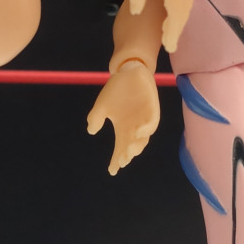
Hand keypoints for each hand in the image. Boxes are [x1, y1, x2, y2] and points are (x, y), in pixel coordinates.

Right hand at [86, 60, 160, 174]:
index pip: (120, 148)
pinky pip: (152, 122)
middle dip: (128, 154)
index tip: (112, 170)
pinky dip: (147, 128)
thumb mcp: (102, 105)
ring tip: (130, 150)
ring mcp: (144, 119)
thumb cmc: (116, 91)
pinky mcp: (152, 109)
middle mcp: (134, 127)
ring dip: (138, 145)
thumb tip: (91, 131)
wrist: (128, 72)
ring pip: (144, 138)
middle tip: (123, 160)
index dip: (116, 160)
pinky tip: (140, 132)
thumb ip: (96, 117)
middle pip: (132, 146)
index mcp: (123, 128)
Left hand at [127, 0, 194, 51]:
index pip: (175, 24)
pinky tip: (173, 4)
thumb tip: (137, 9)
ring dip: (179, 16)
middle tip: (170, 41)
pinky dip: (181, 4)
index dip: (172, 37)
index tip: (168, 48)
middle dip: (176, 28)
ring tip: (171, 26)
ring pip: (186, 4)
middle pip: (183, 15)